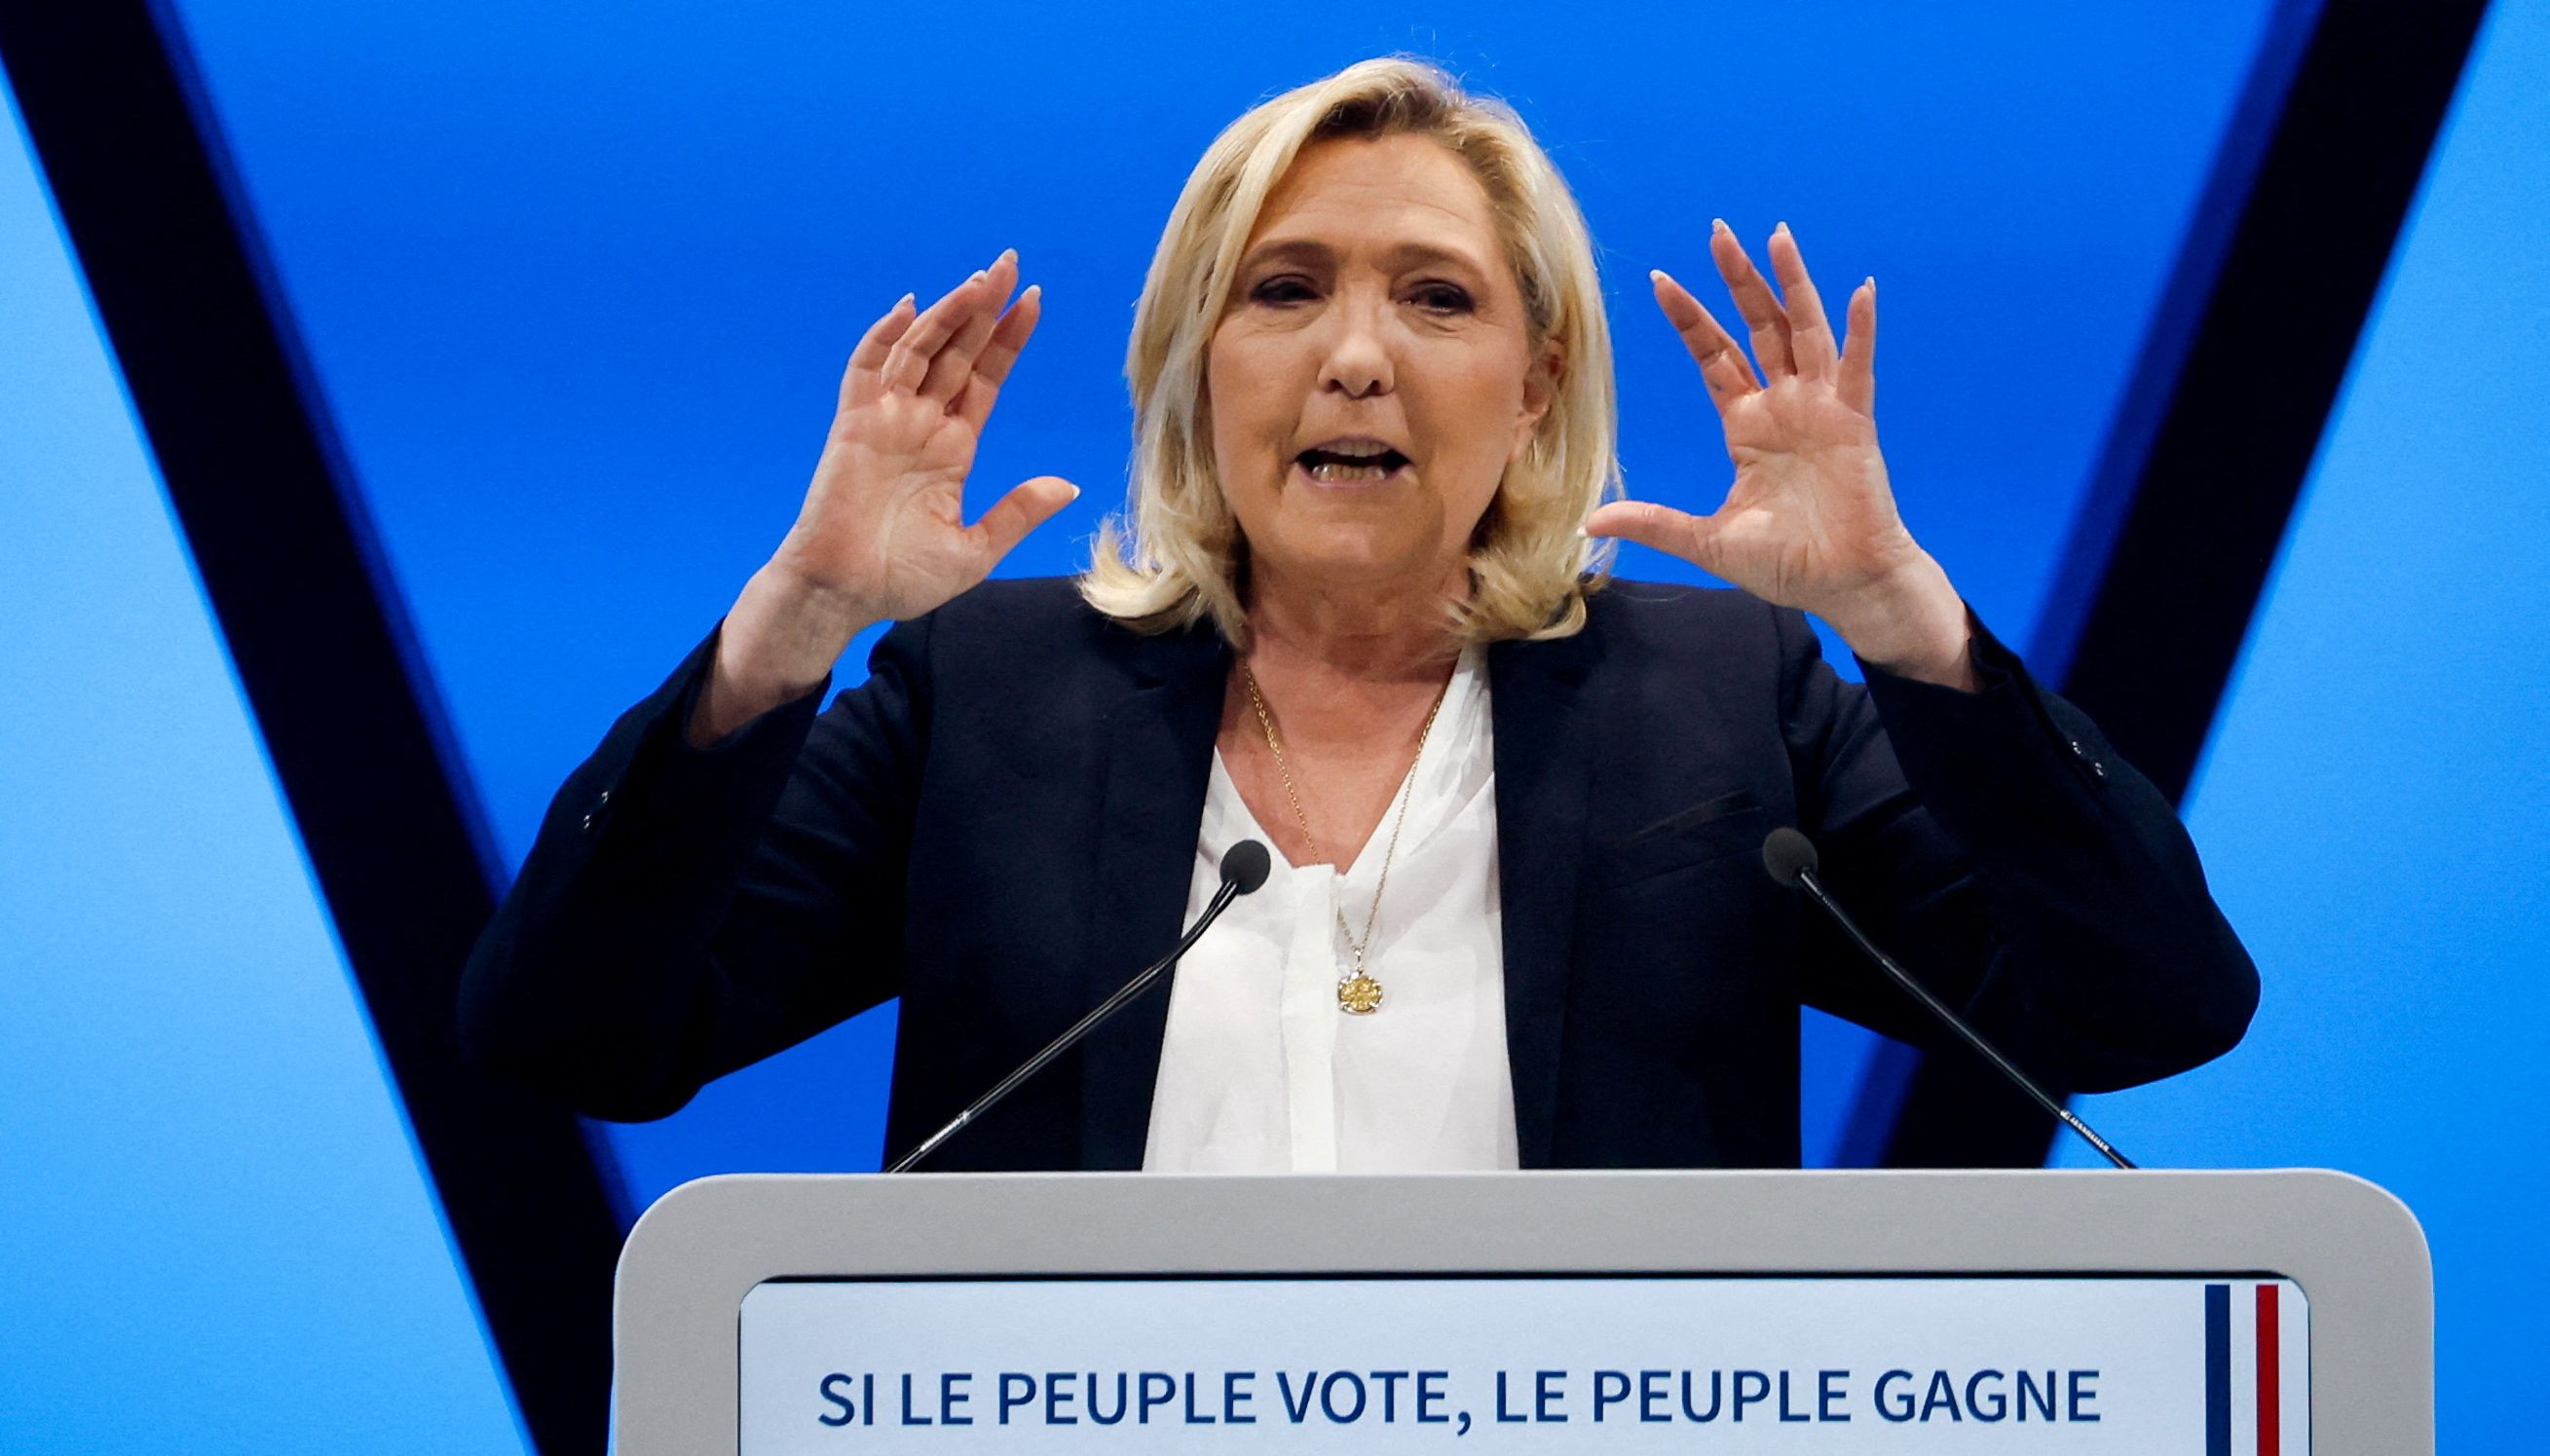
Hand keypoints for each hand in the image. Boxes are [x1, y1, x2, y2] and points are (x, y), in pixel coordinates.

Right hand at [696, 250, 1077, 740]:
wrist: (843, 595)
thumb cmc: (901, 578)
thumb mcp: (976, 548)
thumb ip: (1018, 511)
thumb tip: (1068, 485)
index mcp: (952, 447)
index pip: (985, 378)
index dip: (1008, 340)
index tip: (1034, 302)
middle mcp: (921, 424)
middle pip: (958, 351)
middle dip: (985, 308)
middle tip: (1012, 263)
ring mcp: (886, 420)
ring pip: (920, 349)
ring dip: (948, 312)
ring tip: (982, 278)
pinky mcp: (854, 425)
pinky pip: (867, 369)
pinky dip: (885, 336)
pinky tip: (912, 306)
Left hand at [1585, 222, 1972, 687]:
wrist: (1843, 586)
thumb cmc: (1786, 562)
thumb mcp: (1706, 541)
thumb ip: (1654, 523)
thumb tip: (1590, 522)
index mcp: (1746, 425)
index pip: (1712, 356)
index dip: (1689, 318)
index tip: (1660, 279)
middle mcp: (1782, 405)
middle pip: (1755, 327)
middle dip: (1737, 281)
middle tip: (1717, 232)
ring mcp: (1820, 408)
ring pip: (1803, 331)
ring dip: (1792, 285)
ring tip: (1777, 237)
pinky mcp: (1854, 423)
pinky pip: (1856, 369)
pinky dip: (1860, 330)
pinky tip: (1860, 292)